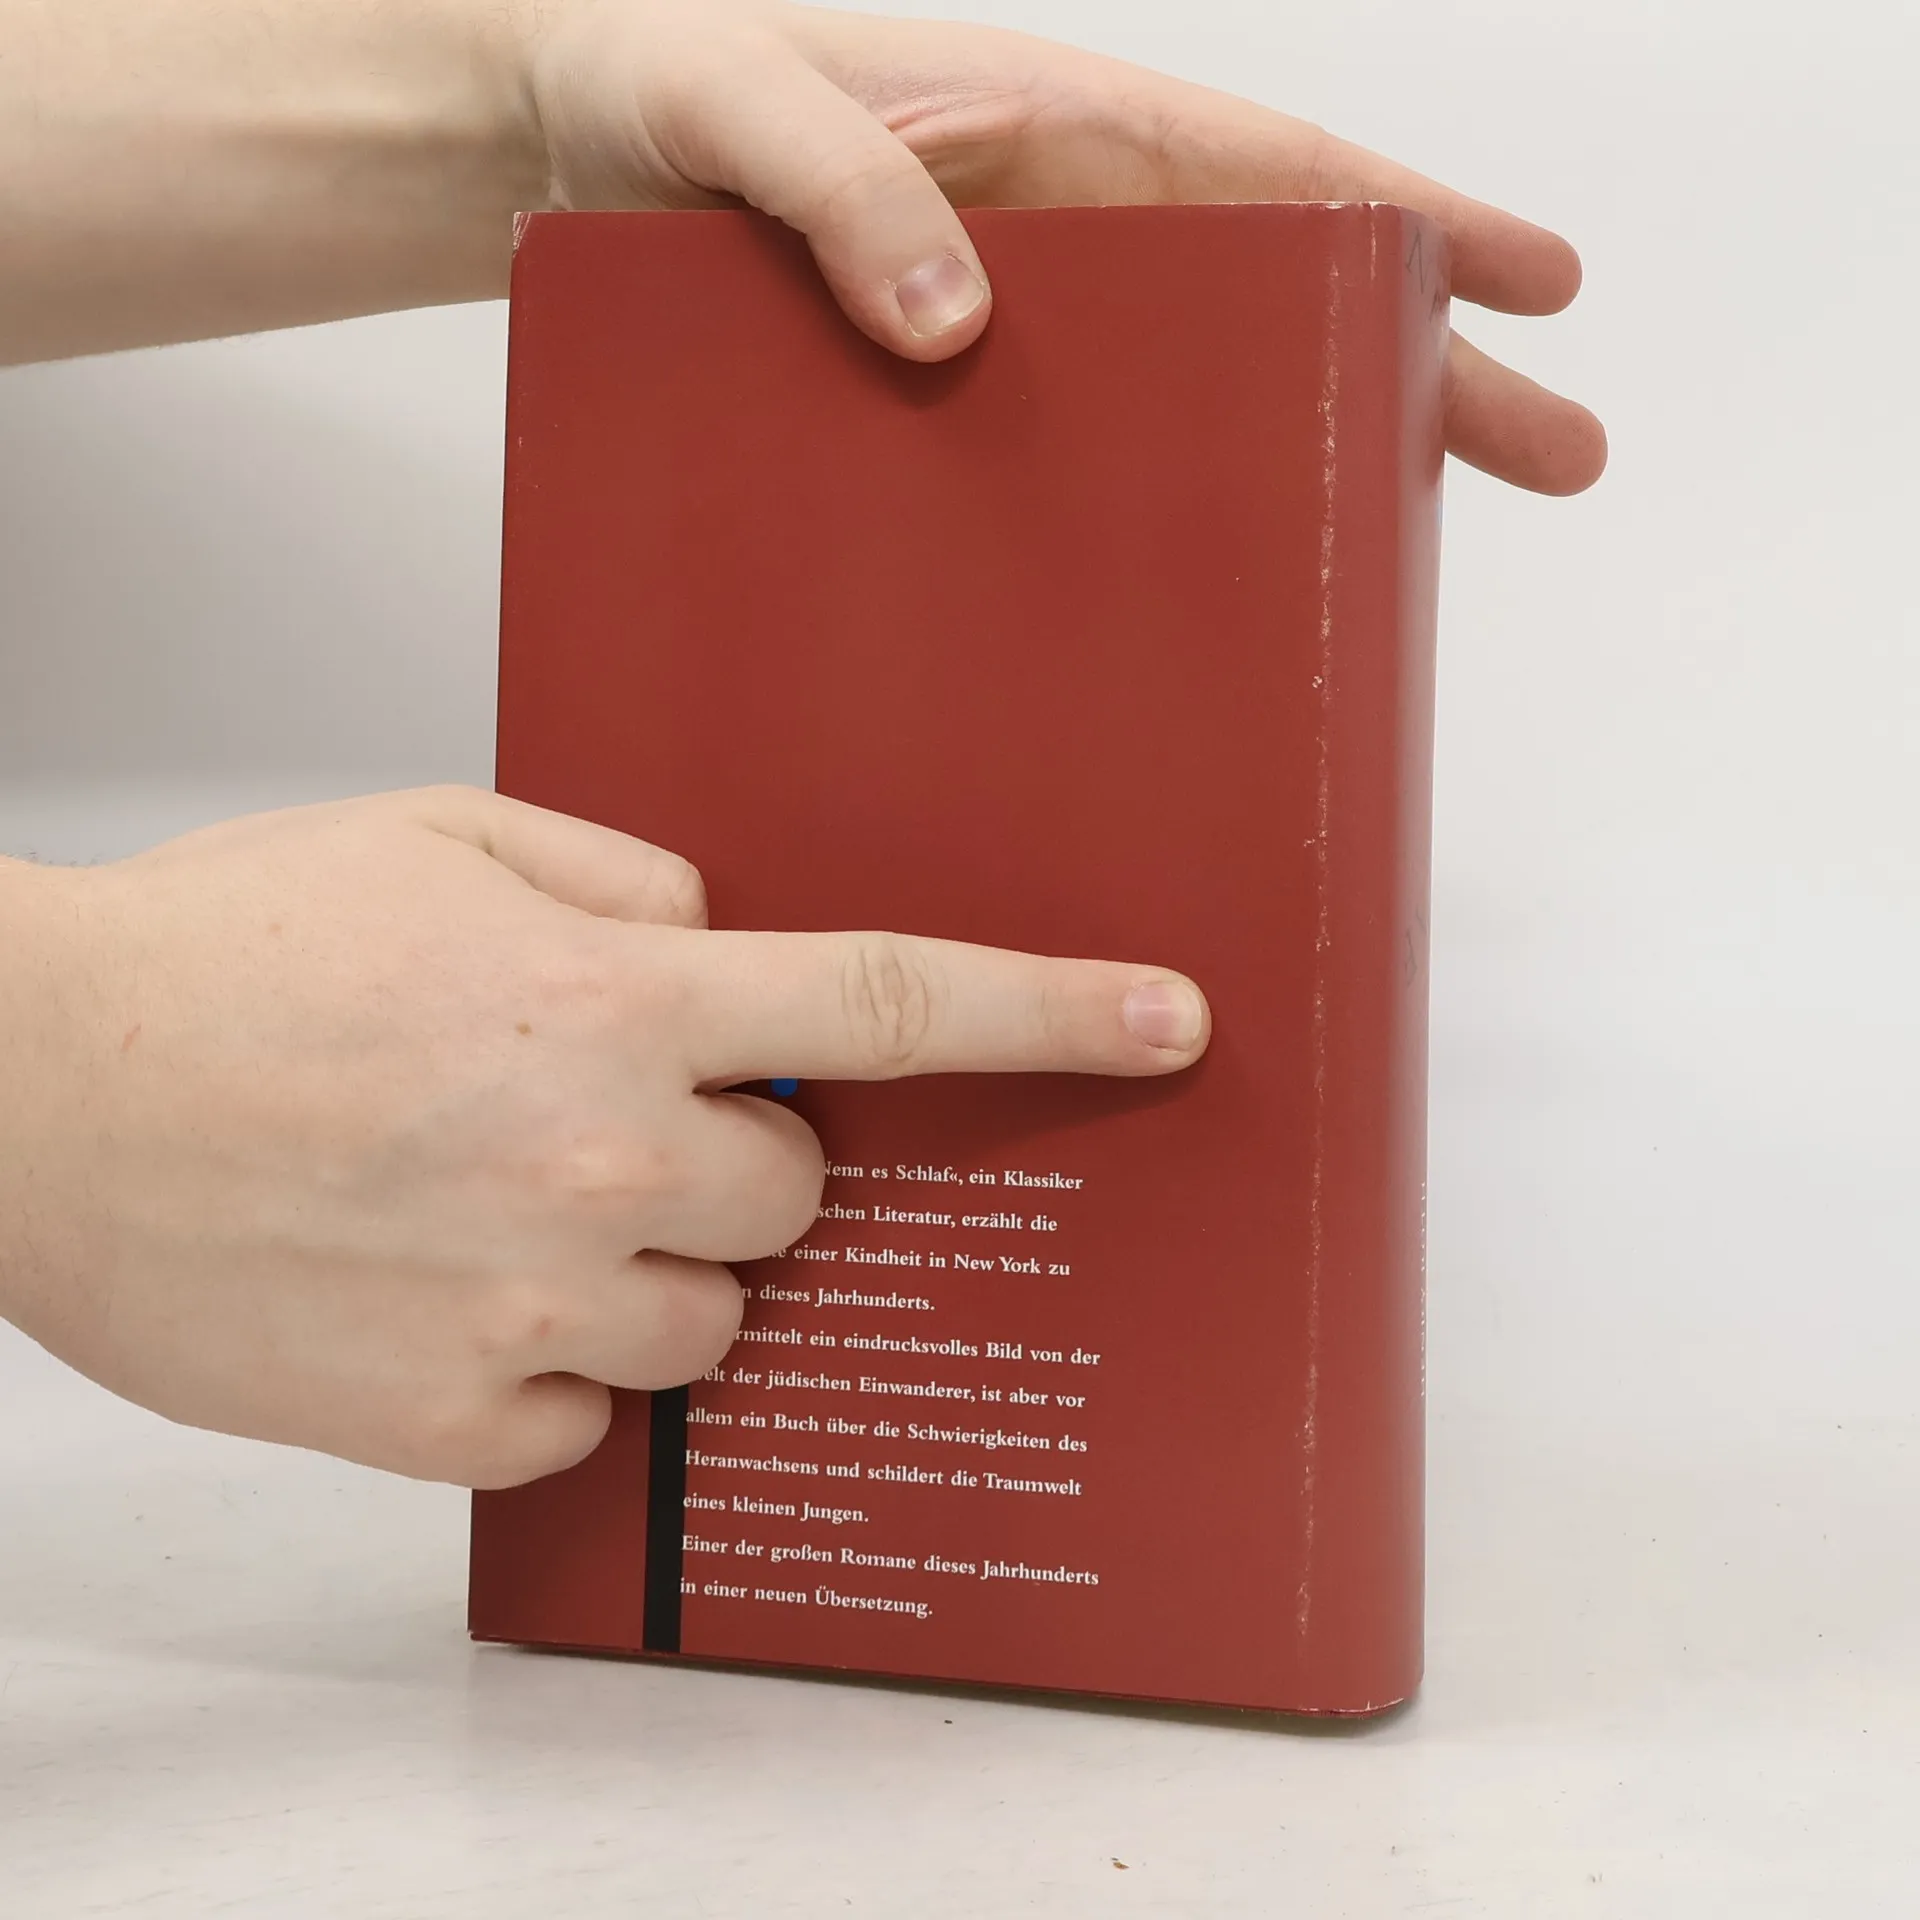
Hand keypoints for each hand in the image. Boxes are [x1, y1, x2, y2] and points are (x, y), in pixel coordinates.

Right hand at [0, 790, 1207, 1486]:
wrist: (32, 1090)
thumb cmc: (233, 950)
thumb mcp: (443, 840)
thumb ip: (625, 882)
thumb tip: (730, 945)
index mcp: (616, 998)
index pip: (891, 1003)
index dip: (1053, 1011)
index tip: (1172, 1021)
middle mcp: (603, 1156)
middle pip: (802, 1192)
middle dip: (744, 1160)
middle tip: (611, 1121)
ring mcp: (535, 1299)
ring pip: (714, 1312)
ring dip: (647, 1262)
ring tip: (499, 1202)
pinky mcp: (457, 1418)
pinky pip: (597, 1407)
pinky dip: (551, 1356)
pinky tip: (441, 1286)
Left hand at [517, 0, 1605, 494]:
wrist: (549, 133)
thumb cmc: (646, 79)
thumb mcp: (731, 102)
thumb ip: (839, 181)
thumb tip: (958, 318)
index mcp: (1048, 126)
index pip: (1271, 175)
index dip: (1414, 228)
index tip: (1536, 282)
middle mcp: (1057, 222)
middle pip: (1279, 298)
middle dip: (1421, 368)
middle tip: (1553, 449)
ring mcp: (1013, 310)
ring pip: (1198, 382)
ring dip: (1309, 448)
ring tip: (1411, 531)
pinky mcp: (944, 385)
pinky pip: (1080, 442)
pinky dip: (1157, 497)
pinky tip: (1197, 573)